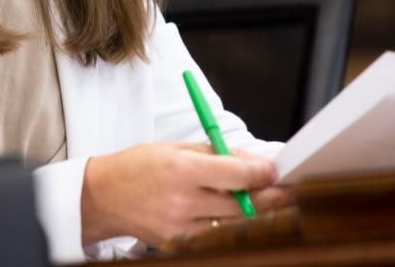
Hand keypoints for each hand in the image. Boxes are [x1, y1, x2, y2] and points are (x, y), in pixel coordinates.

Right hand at [80, 142, 291, 246]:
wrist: (105, 196)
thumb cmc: (141, 165)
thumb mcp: (177, 148)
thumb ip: (217, 155)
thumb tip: (254, 161)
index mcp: (183, 169)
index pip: (236, 175)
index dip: (263, 174)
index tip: (278, 171)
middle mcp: (183, 201)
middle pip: (242, 205)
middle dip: (269, 197)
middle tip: (289, 191)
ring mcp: (180, 228)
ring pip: (231, 225)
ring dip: (250, 213)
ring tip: (261, 200)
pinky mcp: (177, 245)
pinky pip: (213, 235)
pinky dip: (225, 225)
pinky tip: (230, 213)